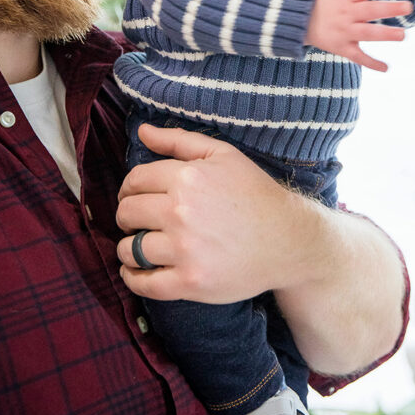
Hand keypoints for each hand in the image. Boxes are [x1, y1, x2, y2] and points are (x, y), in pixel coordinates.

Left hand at [116, 124, 302, 302]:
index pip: (134, 181)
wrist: (288, 239)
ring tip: (139, 245)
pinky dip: (132, 277)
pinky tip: (136, 271)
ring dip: (128, 247)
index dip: (129, 188)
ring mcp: (184, 250)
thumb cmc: (254, 193)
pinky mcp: (190, 282)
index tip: (134, 196)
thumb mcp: (222, 155)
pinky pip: (144, 283)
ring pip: (130, 248)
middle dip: (127, 216)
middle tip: (137, 221)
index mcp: (186, 178)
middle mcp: (180, 213)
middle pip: (127, 214)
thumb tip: (142, 132)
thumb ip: (178, 140)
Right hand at [305, 0, 413, 71]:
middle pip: (370, 11)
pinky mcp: (341, 48)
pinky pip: (358, 57)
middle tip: (408, 7)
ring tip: (403, 35)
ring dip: (385, 34)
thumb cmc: (325, 1)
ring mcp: (344, 32)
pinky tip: (386, 68)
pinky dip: (372, 63)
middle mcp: (346, 14)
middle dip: (390, 9)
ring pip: (367, 33)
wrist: (299, 20)